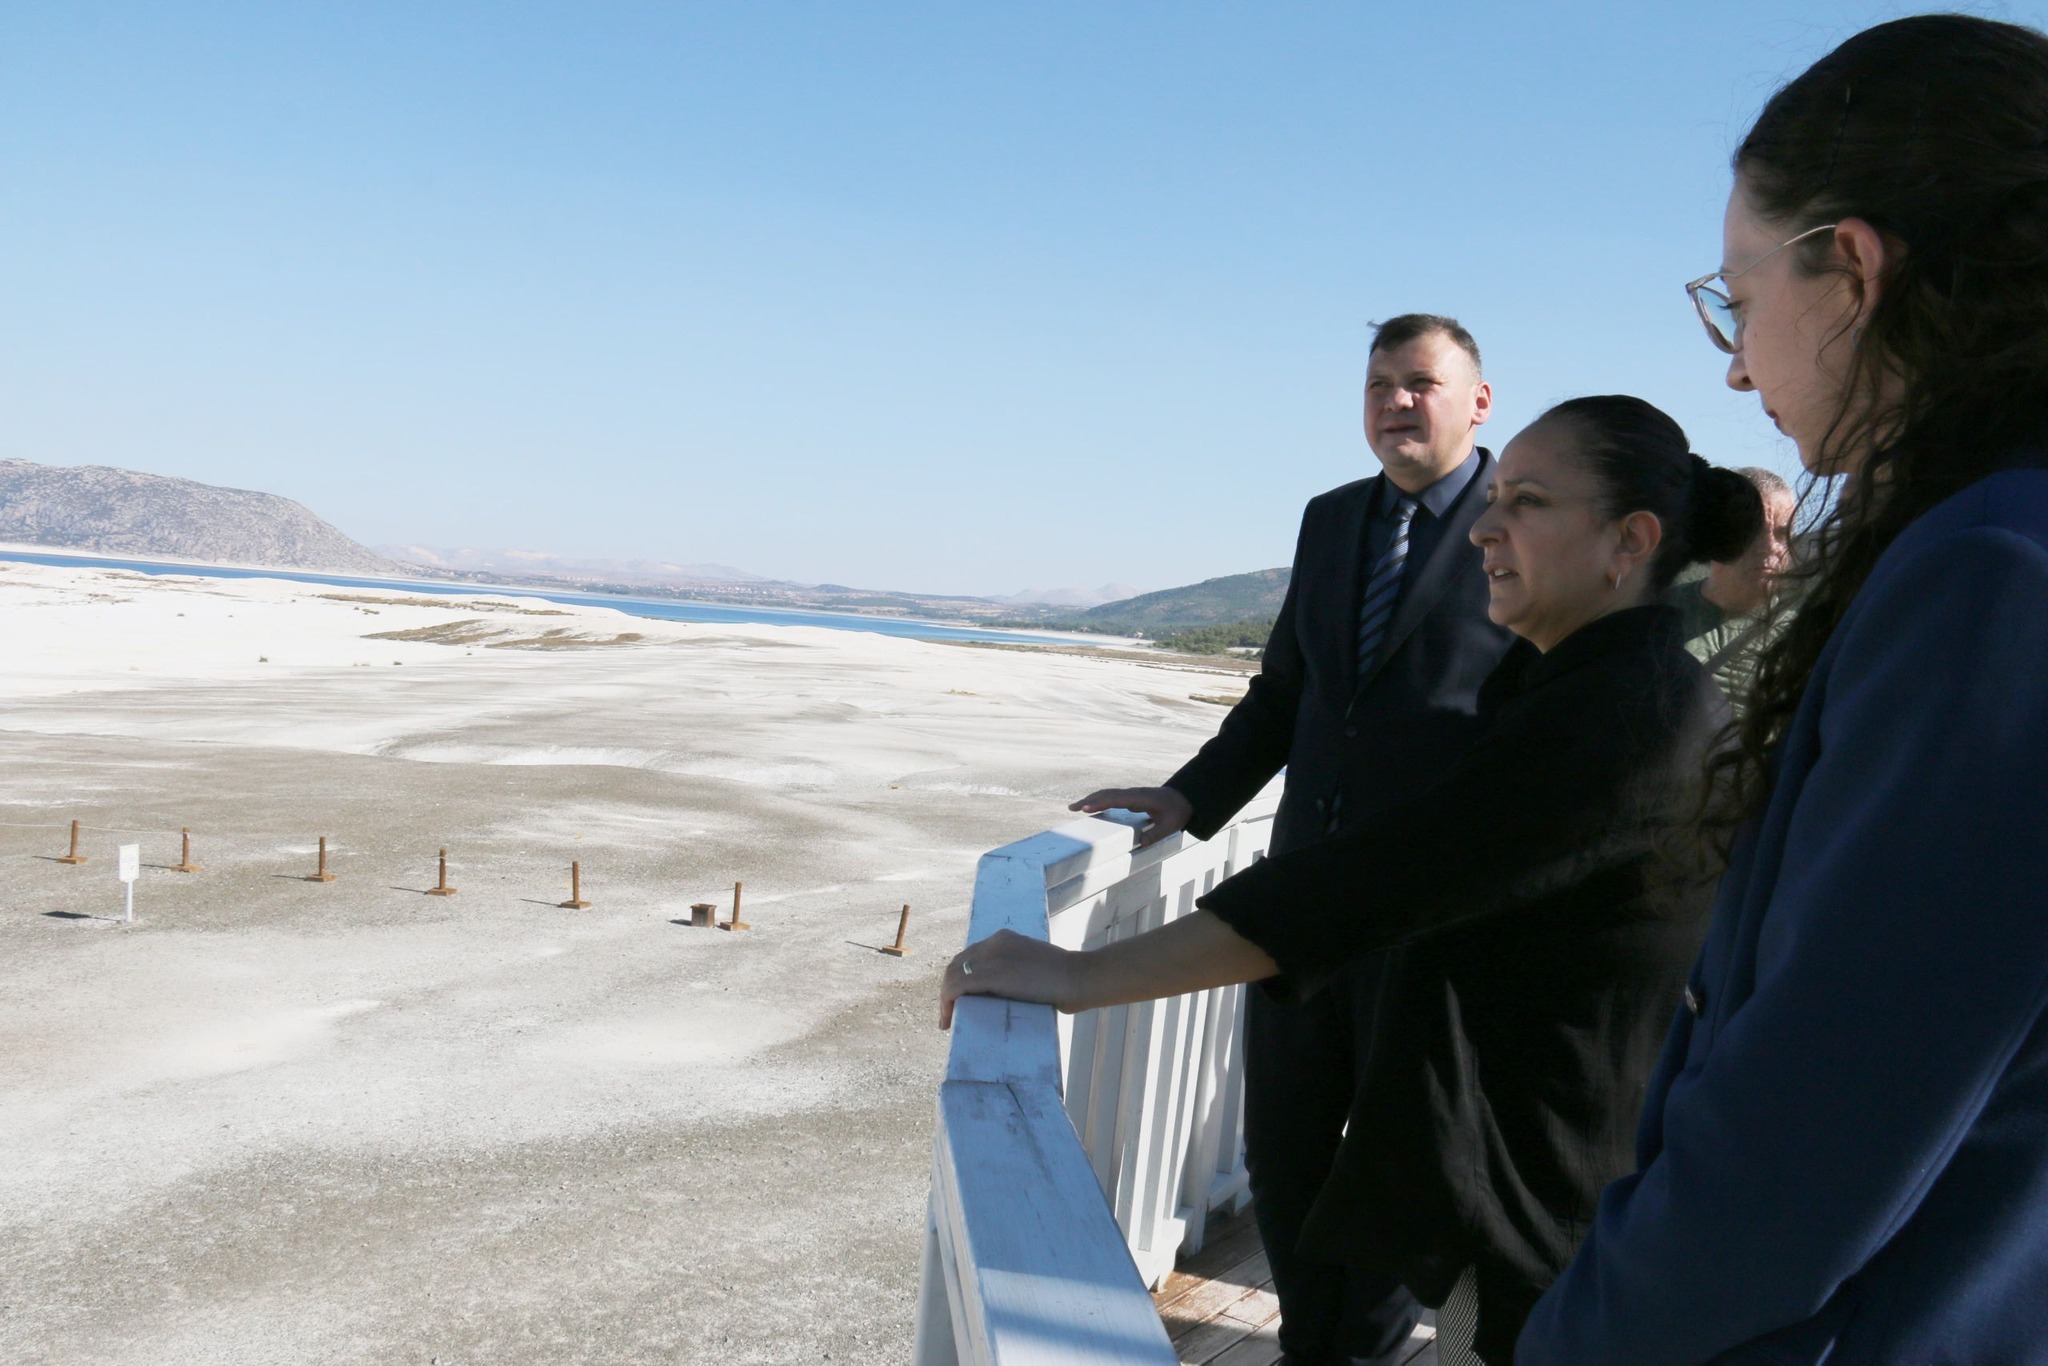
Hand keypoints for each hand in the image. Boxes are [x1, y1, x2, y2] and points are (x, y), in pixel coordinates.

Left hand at [940, 929, 1086, 1029]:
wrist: (1078, 978)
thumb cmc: (1064, 978)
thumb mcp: (1032, 966)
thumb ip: (1015, 971)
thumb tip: (1006, 992)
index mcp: (1003, 939)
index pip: (969, 956)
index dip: (958, 978)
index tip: (959, 999)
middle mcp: (993, 942)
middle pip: (957, 965)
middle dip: (948, 990)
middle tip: (950, 1013)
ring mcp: (992, 956)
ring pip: (953, 976)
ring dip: (946, 999)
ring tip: (948, 1020)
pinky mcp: (992, 974)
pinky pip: (957, 987)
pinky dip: (947, 1003)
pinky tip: (948, 1019)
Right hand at [1068, 785, 1193, 849]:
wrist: (1183, 798)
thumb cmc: (1177, 811)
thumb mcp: (1170, 826)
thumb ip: (1156, 834)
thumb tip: (1140, 844)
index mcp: (1140, 798)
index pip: (1117, 799)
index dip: (1101, 803)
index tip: (1086, 808)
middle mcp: (1133, 794)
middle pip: (1107, 794)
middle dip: (1089, 800)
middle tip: (1072, 808)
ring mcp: (1130, 795)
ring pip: (1107, 794)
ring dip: (1091, 799)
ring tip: (1074, 808)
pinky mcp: (1130, 799)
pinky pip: (1111, 798)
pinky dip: (1099, 801)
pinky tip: (1090, 808)